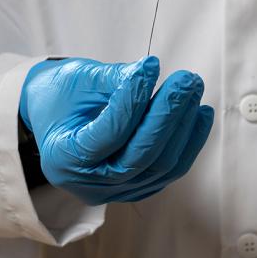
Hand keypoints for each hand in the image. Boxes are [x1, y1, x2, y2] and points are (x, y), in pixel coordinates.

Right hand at [19, 56, 213, 204]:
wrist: (55, 117)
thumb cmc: (60, 96)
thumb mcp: (76, 80)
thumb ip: (112, 79)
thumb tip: (148, 71)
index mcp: (64, 160)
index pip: (109, 133)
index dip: (133, 99)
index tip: (151, 65)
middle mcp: (90, 185)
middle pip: (141, 156)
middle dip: (168, 115)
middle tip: (186, 80)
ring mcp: (117, 191)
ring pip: (162, 165)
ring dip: (184, 126)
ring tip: (193, 89)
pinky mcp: (139, 187)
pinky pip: (171, 169)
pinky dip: (190, 141)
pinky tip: (201, 112)